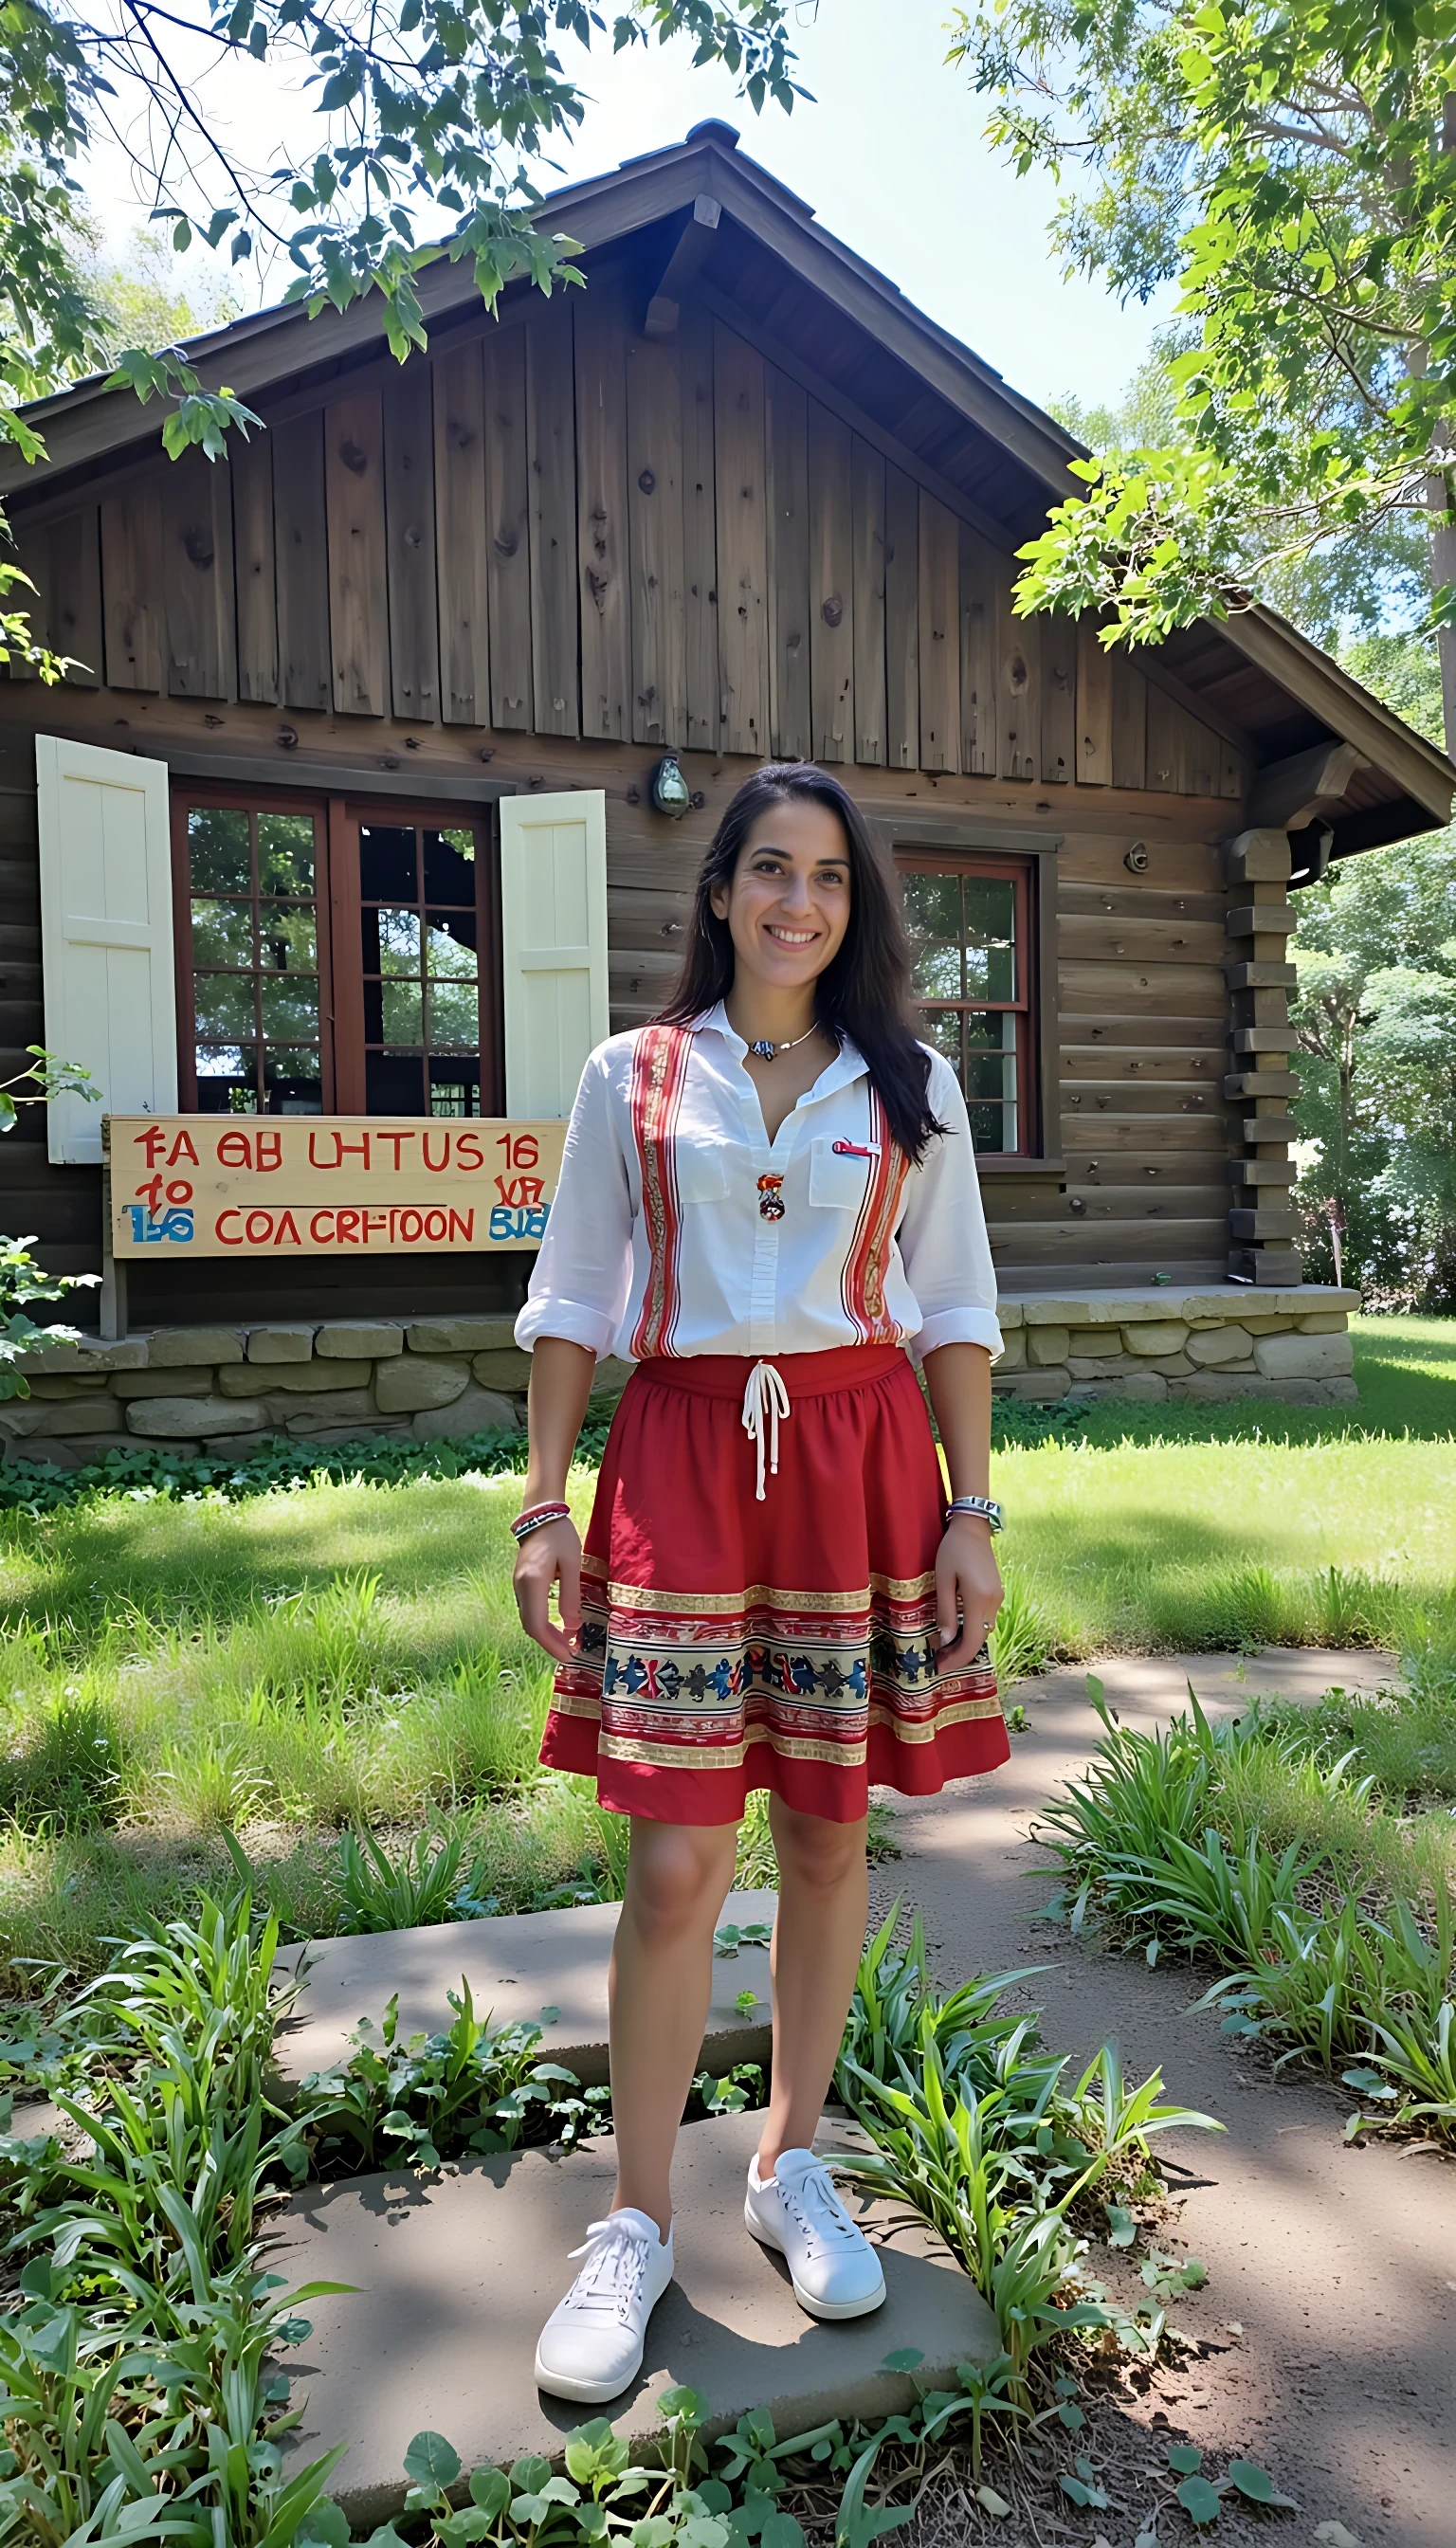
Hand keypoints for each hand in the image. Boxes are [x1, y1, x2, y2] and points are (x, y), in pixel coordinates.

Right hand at [513, 1517, 582, 1665]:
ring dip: (545, 1635)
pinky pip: (529, 1611)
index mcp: (532, 1582)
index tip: (569, 1655)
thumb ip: (570, 1595)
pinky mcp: (520, 1584)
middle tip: (570, 1653)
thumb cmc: (560, 1536)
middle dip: (549, 1643)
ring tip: (567, 1643)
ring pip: (528, 1620)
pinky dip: (542, 1623)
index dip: (552, 1644)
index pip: (537, 1624)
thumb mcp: (571, 1564)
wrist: (540, 1515)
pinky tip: (557, 1626)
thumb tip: (572, 1626)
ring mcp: (517, 1586)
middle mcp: (520, 1587)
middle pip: (530, 1626)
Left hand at [934, 1514, 1003, 1672]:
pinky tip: (956, 1629)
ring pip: (983, 1630)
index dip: (957, 1659)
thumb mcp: (943, 1579)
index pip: (972, 1640)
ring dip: (966, 1642)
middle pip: (979, 1639)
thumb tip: (945, 1641)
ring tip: (943, 1647)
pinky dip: (971, 1629)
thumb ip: (945, 1611)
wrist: (973, 1528)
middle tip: (938, 1661)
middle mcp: (993, 1601)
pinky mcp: (997, 1593)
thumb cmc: (953, 1550)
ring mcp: (998, 1597)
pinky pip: (985, 1619)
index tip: (940, 1668)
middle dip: (960, 1654)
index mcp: (979, 1598)